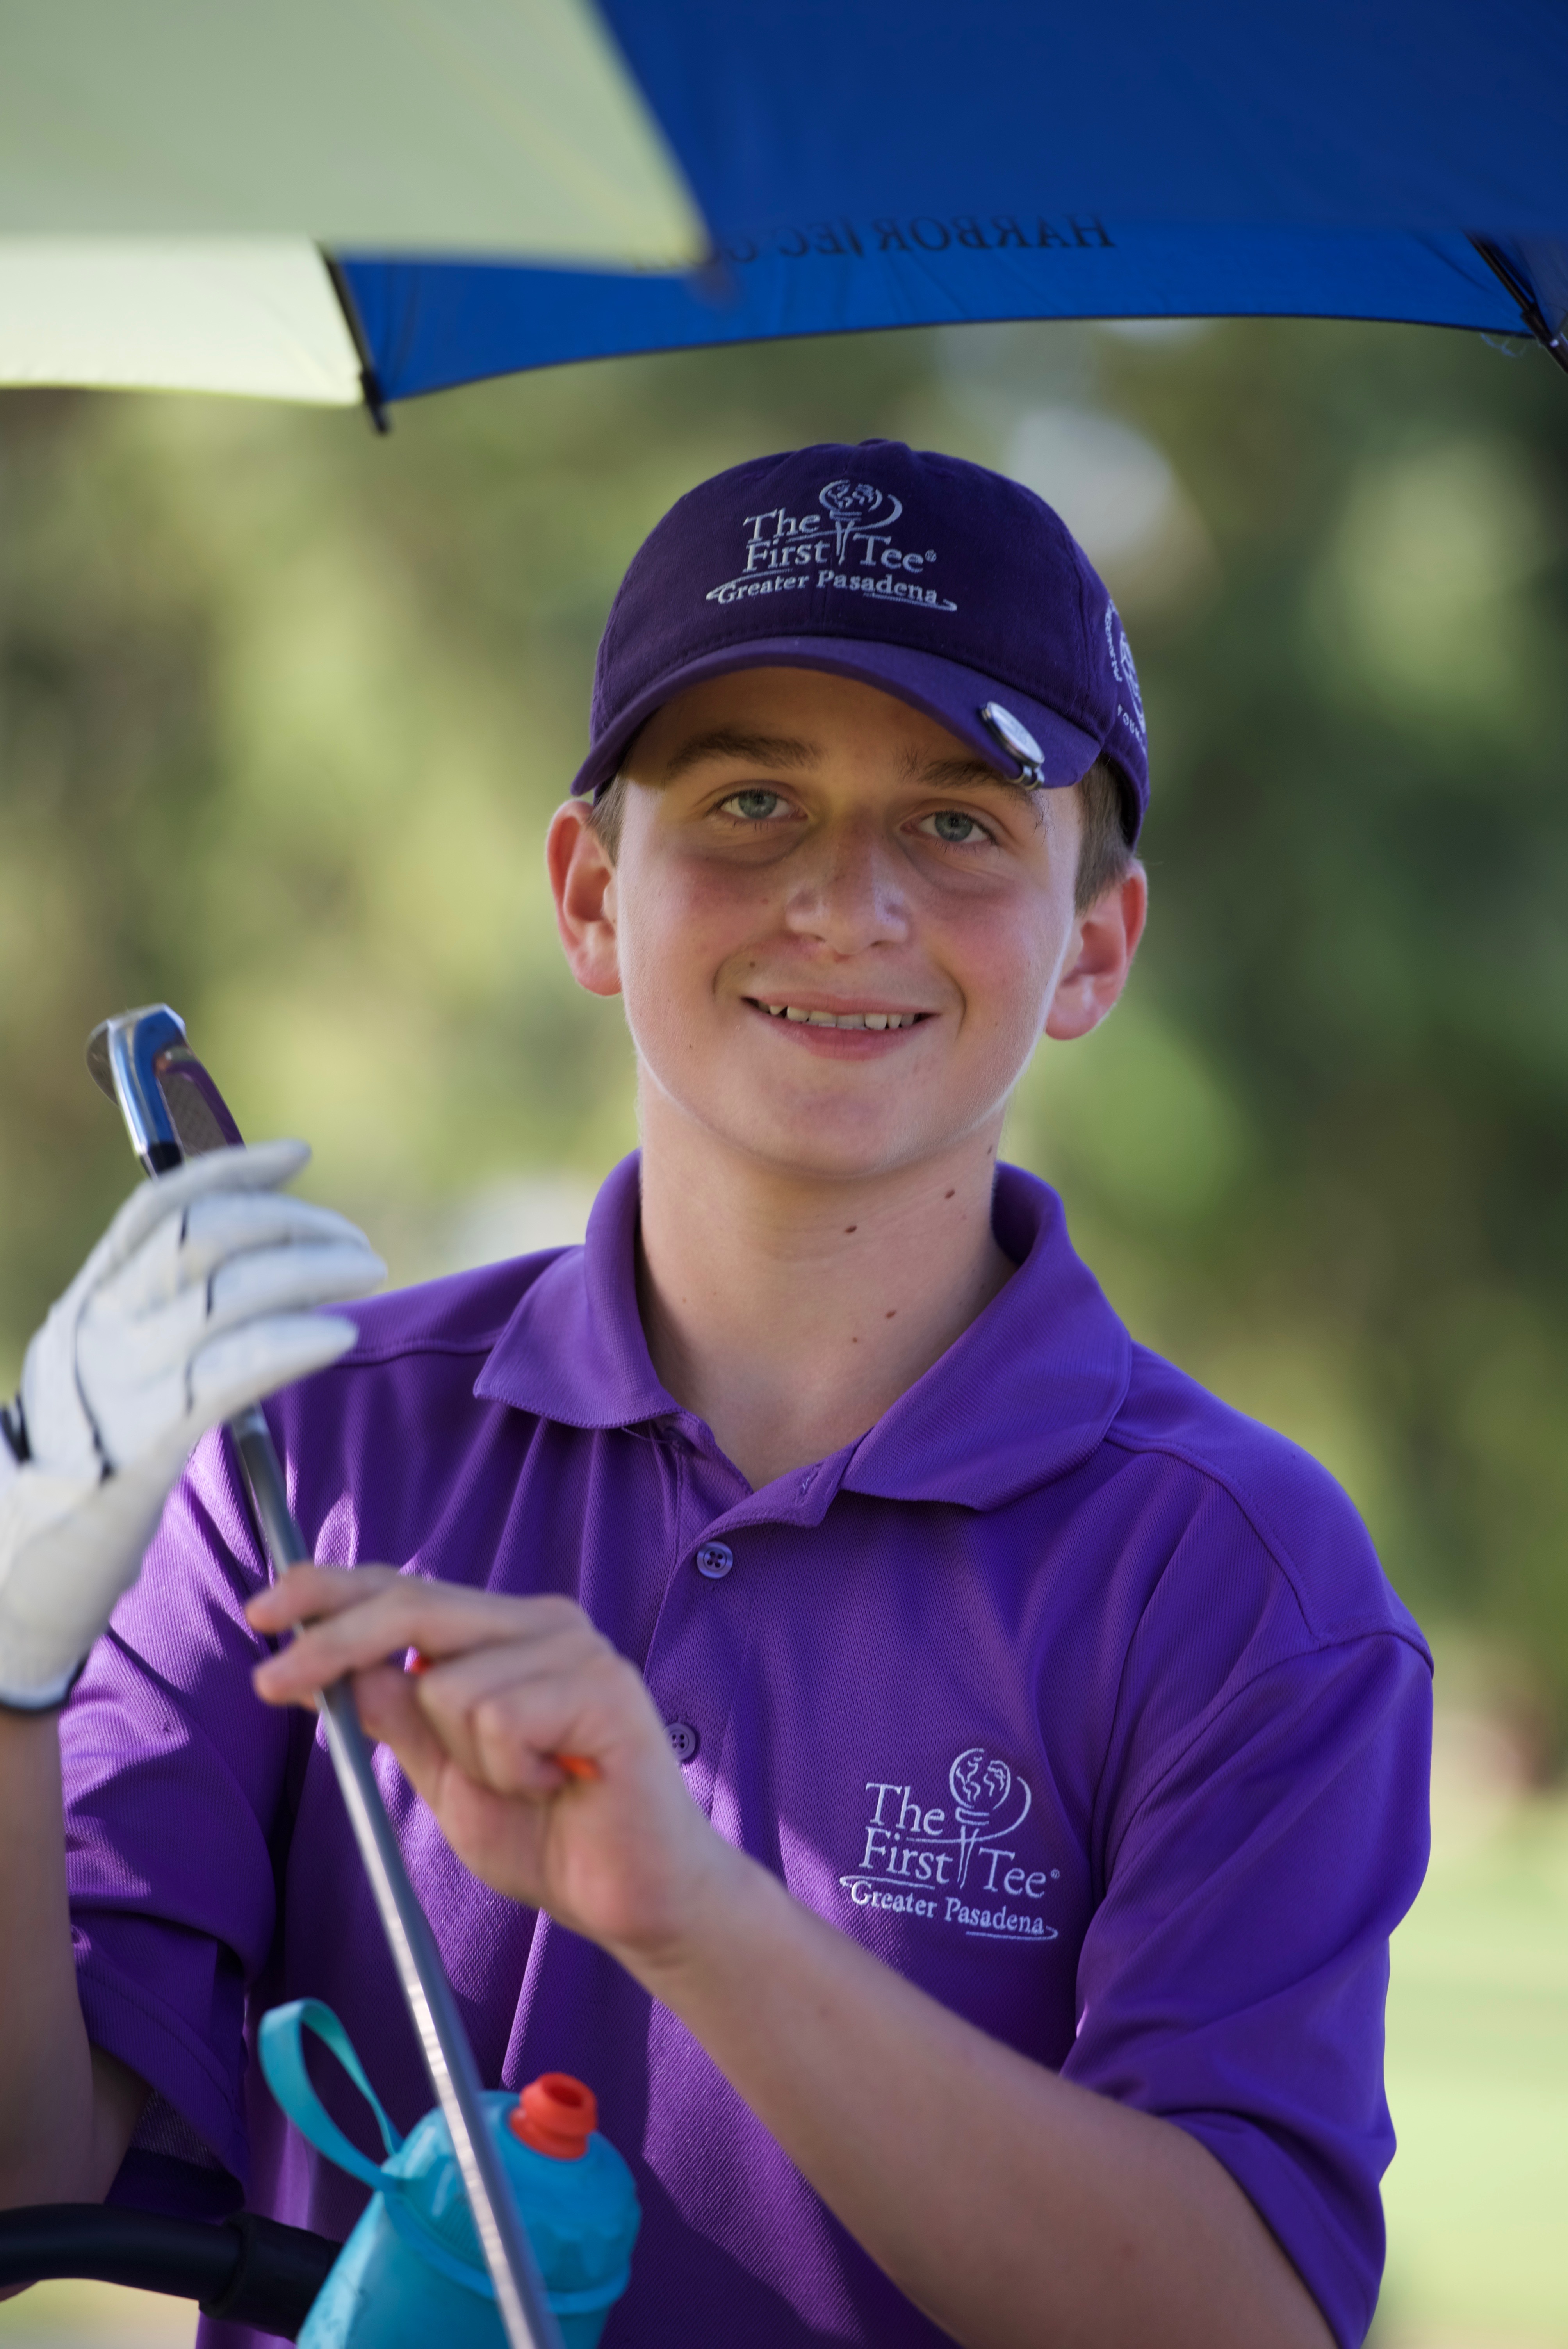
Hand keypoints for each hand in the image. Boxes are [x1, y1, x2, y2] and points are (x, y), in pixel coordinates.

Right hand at [0, 1143, 383, 1709]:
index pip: (156, 1208)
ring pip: (224, 1293)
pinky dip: (291, 1342)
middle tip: (356, 1244)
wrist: (18, 1583)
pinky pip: (229, 1372)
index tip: (298, 1156)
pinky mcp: (145, 1446)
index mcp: (85, 1308)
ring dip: (309, 1271)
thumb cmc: (82, 1482)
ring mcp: (115, 1386)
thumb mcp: (109, 1382)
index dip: (230, 1170)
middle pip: (201, 1238)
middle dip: (289, 1223)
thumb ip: (159, 1327)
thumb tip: (246, 1278)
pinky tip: (338, 1336)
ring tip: (365, 1274)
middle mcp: (93, 1332)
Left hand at [248, 1566, 738, 1964]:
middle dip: (330, 1643)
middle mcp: (544, 1624)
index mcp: (507, 1633)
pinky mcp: (605, 1688)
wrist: (637, 1897)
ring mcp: (579, 1650)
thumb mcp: (447, 1778)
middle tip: (269, 1685)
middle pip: (412, 1606)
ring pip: (448, 1684)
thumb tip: (340, 1670)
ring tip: (526, 1787)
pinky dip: (509, 1772)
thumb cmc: (548, 1835)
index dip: (331, 1591)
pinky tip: (558, 1787)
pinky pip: (499, 1719)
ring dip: (464, 1759)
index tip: (263, 1610)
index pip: (407, 1589)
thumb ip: (401, 1722)